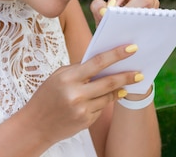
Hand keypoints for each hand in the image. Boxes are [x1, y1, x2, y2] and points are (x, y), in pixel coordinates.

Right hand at [19, 44, 141, 145]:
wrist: (36, 125)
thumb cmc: (46, 96)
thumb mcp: (58, 76)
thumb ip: (79, 69)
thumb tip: (103, 62)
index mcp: (68, 77)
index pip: (98, 62)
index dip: (116, 55)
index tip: (131, 49)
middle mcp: (76, 93)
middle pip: (109, 82)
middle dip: (127, 76)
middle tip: (139, 73)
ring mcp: (82, 109)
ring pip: (108, 96)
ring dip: (119, 89)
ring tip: (127, 83)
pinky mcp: (86, 121)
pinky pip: (101, 108)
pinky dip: (105, 101)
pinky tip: (105, 97)